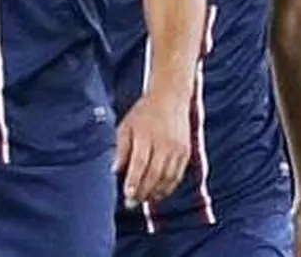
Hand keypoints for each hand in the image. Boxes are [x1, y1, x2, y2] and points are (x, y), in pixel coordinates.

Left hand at [114, 91, 190, 206]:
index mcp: (146, 134)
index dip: (134, 181)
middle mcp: (164, 142)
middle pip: (154, 173)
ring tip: (143, 199)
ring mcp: (177, 148)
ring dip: (155, 192)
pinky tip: (158, 192)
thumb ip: (121, 148)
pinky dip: (168, 187)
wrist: (171, 97)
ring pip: (168, 178)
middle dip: (143, 192)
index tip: (127, 195)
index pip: (140, 162)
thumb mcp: (126, 125)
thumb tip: (114, 170)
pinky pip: (178, 175)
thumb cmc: (144, 112)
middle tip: (132, 203)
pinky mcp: (186, 151)